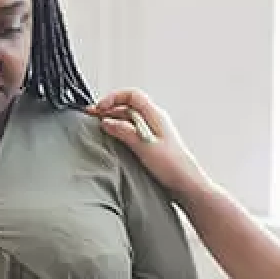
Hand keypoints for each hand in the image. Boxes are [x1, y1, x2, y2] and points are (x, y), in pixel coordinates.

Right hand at [87, 89, 206, 200]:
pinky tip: (112, 139)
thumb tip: (107, 122)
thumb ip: (123, 131)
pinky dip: (119, 131)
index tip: (100, 109)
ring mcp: (152, 131)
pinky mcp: (150, 142)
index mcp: (155, 115)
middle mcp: (154, 120)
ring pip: (128, 119)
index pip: (131, 95)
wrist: (186, 183)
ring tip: (99, 127)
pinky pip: (132, 131)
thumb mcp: (144, 146)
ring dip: (113, 120)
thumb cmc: (172, 165)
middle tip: (93, 117)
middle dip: (109, 109)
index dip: (113, 98)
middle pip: (128, 106)